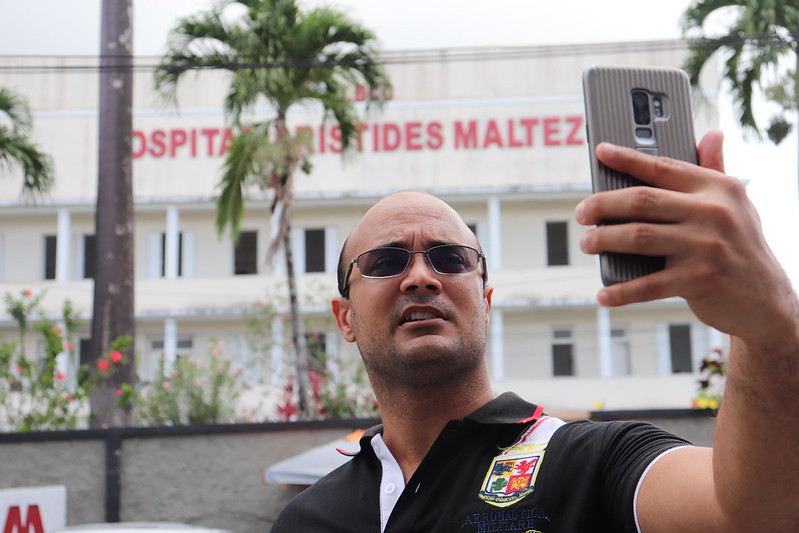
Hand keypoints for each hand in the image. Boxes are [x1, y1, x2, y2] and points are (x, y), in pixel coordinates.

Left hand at [575, 131, 797, 348]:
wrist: (766, 299)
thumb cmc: (740, 245)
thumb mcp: (736, 204)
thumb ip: (715, 169)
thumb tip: (710, 134)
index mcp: (718, 188)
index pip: (663, 167)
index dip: (628, 159)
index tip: (601, 152)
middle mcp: (713, 213)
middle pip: (641, 201)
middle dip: (602, 205)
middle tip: (580, 213)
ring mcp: (706, 247)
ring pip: (638, 237)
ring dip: (603, 240)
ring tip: (586, 243)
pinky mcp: (698, 280)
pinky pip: (648, 284)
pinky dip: (621, 290)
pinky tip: (603, 293)